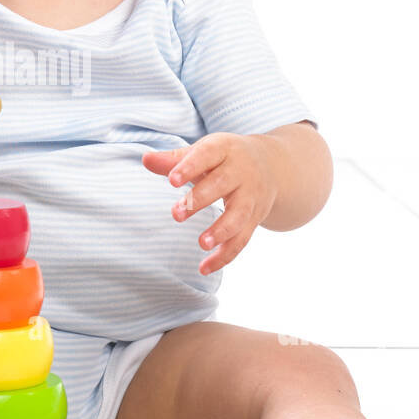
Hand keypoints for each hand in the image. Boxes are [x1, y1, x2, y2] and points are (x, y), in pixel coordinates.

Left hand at [142, 134, 279, 275]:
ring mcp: (250, 197)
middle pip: (222, 185)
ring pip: (238, 215)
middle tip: (176, 214)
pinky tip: (204, 268)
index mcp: (225, 150)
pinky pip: (242, 240)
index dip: (190, 167)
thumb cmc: (225, 159)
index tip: (171, 180)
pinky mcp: (255, 219)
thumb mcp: (203, 152)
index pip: (208, 155)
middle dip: (200, 199)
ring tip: (202, 243)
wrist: (272, 166)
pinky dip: (225, 256)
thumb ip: (174, 159)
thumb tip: (145, 159)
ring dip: (221, 230)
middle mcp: (241, 172)